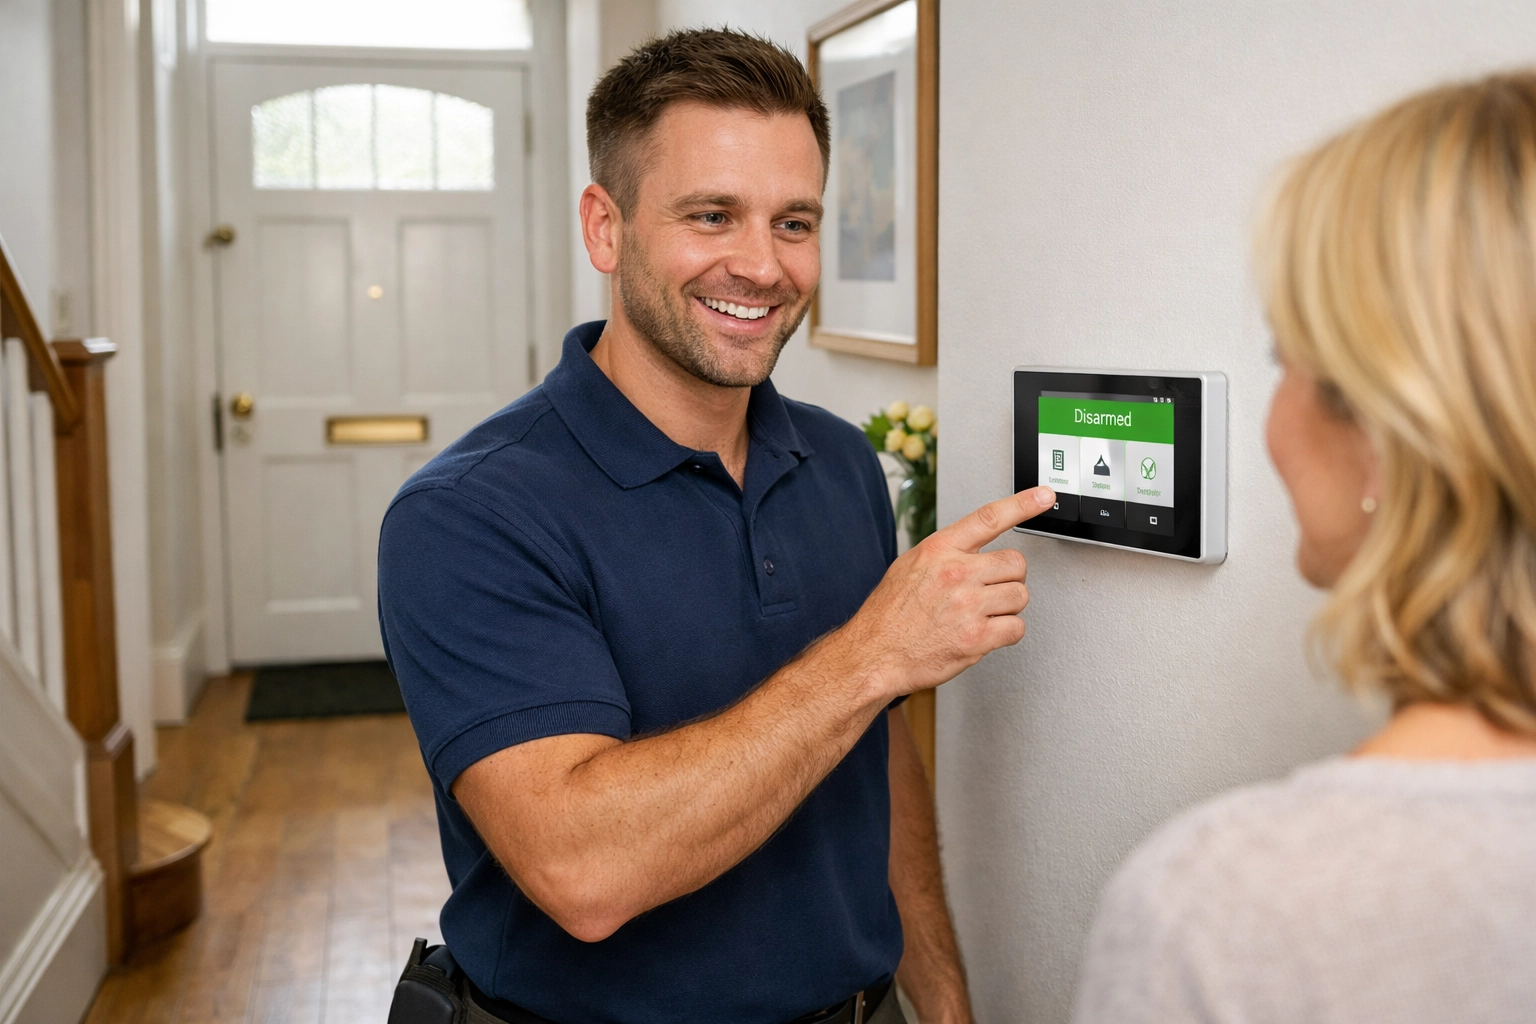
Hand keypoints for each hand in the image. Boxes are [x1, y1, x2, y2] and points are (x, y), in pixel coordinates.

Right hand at [837, 487, 1054, 697]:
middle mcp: (956, 573)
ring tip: (981, 614)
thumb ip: (945, 554)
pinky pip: (1016, 628)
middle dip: (1008, 578)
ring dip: (1007, 607)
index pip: (989, 518)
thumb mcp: (909, 567)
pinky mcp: (977, 638)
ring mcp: (968, 606)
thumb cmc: (889, 615)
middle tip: (990, 590)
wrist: (874, 654)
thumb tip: (974, 550)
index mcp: (938, 550)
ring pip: (1020, 596)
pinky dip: (1006, 633)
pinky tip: (984, 633)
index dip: (1022, 504)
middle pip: (1016, 563)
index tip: (1044, 496)